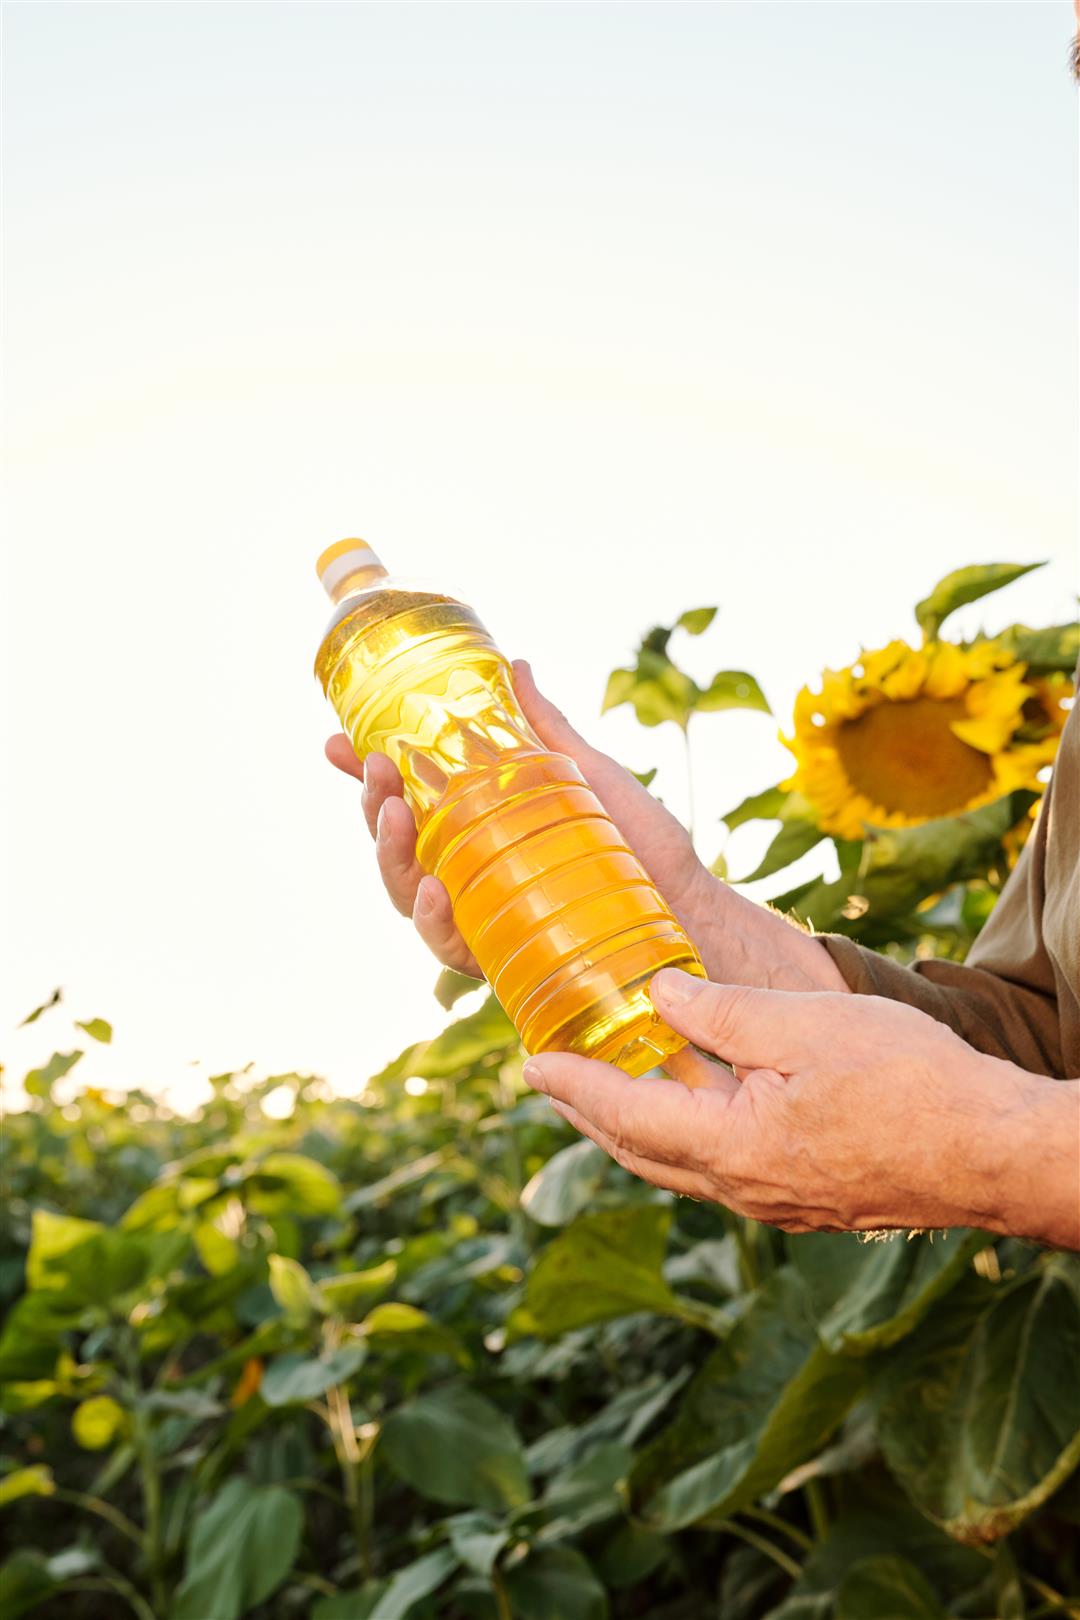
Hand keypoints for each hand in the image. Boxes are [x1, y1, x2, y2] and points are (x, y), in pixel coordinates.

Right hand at [325, 661, 845, 991]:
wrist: (690, 908)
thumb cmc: (642, 846)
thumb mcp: (589, 773)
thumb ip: (545, 727)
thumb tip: (514, 664)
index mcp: (480, 829)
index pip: (409, 801)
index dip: (367, 776)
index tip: (338, 743)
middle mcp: (470, 874)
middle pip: (397, 846)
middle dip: (374, 807)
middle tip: (376, 770)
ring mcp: (482, 917)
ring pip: (408, 892)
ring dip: (390, 856)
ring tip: (395, 817)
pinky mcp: (502, 957)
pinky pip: (451, 945)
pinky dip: (435, 920)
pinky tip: (435, 891)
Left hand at [523, 967, 1079, 1244]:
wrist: (994, 1151)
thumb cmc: (911, 1082)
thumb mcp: (804, 1023)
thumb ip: (720, 1011)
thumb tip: (656, 992)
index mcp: (732, 1147)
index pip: (624, 1115)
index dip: (572, 1086)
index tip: (529, 1062)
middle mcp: (742, 1188)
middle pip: (640, 1152)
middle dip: (589, 1115)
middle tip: (550, 1077)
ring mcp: (775, 1202)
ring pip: (679, 1165)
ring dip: (633, 1128)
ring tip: (606, 1089)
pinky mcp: (805, 1199)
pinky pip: (719, 1170)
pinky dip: (683, 1136)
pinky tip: (692, 1105)